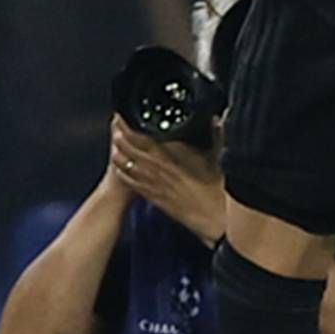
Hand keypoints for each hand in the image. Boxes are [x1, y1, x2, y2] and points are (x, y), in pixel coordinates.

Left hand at [106, 119, 229, 238]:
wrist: (214, 217)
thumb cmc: (218, 189)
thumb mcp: (220, 156)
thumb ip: (217, 135)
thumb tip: (218, 119)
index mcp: (175, 155)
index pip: (147, 136)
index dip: (133, 126)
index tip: (126, 116)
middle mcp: (161, 168)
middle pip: (135, 149)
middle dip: (123, 137)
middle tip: (115, 126)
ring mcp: (156, 184)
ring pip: (131, 166)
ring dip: (121, 154)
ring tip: (114, 144)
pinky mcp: (156, 199)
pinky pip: (135, 184)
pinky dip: (126, 175)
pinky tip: (119, 170)